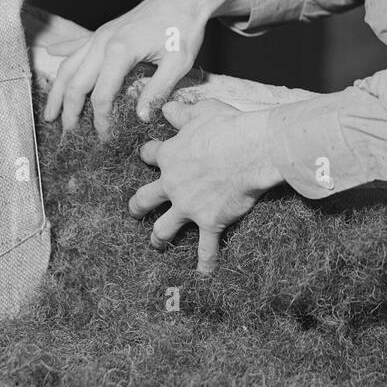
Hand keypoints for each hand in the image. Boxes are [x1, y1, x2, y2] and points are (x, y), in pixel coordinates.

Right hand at [43, 0, 241, 137]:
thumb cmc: (184, 28)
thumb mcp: (178, 63)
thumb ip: (157, 91)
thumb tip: (139, 118)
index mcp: (120, 52)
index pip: (100, 95)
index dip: (100, 119)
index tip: (105, 136)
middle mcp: (103, 42)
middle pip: (75, 82)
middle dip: (69, 111)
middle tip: (68, 134)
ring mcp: (101, 34)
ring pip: (69, 65)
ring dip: (57, 91)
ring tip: (49, 113)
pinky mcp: (105, 30)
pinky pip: (78, 44)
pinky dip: (63, 52)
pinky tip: (51, 53)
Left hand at [128, 100, 281, 273]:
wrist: (251, 150)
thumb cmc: (228, 127)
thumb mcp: (202, 111)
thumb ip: (182, 113)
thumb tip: (167, 108)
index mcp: (170, 155)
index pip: (149, 155)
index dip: (148, 154)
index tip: (148, 155)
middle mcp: (172, 184)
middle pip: (144, 199)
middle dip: (138, 206)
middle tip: (135, 211)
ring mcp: (189, 207)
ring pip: (164, 229)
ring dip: (158, 238)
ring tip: (156, 244)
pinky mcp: (209, 222)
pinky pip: (205, 250)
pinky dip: (204, 265)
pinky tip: (202, 277)